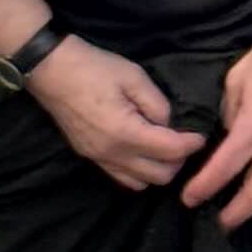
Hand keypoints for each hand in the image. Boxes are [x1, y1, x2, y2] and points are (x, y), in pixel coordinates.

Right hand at [29, 37, 206, 190]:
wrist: (51, 70)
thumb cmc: (94, 68)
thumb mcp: (134, 76)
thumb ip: (157, 104)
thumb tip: (169, 124)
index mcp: (126, 133)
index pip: (171, 151)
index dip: (192, 144)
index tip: (201, 135)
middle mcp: (113, 154)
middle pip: (160, 176)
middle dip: (178, 161)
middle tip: (182, 141)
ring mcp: (98, 159)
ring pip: (141, 183)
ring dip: (157, 170)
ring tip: (162, 149)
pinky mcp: (89, 157)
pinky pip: (121, 178)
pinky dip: (138, 172)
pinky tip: (141, 151)